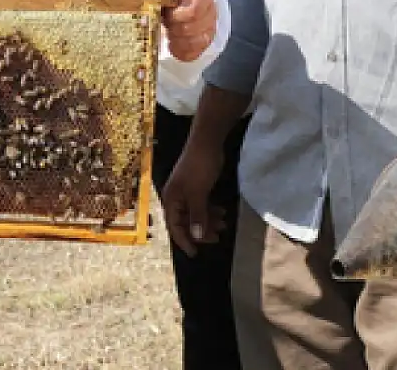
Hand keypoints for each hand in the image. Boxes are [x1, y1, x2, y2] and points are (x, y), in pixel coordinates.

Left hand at [143, 0, 217, 61]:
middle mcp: (211, 8)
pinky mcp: (203, 41)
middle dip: (175, 27)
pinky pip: (194, 53)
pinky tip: (171, 44)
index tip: (166, 12)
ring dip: (177, 40)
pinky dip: (180, 51)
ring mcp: (209, 26)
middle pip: (195, 27)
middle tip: (164, 20)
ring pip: (198, 42)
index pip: (195, 10)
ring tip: (167, 30)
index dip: (178, 15)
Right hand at [162, 141, 225, 256]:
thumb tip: (197, 237)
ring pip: (195, 214)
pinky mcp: (196, 187)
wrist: (206, 142)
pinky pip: (201, 205)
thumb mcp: (199, 194)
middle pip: (185, 222)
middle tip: (217, 238)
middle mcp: (176, 198)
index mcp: (172, 199)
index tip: (195, 254)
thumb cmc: (199, 168)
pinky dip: (210, 211)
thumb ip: (197, 216)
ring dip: (208, 221)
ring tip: (224, 225)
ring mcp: (187, 192)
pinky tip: (222, 212)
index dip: (185, 241)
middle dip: (200, 231)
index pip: (174, 226)